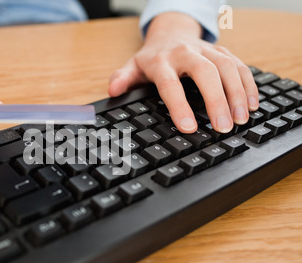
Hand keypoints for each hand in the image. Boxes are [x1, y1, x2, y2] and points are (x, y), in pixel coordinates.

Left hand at [108, 12, 258, 133]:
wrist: (170, 33)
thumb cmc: (152, 58)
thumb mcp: (133, 68)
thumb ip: (123, 80)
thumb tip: (113, 92)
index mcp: (161, 60)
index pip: (170, 84)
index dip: (179, 105)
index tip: (189, 127)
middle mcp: (186, 53)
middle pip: (205, 72)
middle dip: (216, 100)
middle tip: (223, 127)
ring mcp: (207, 50)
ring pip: (227, 67)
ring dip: (237, 94)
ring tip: (241, 120)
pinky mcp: (222, 52)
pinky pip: (239, 65)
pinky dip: (248, 85)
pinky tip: (252, 106)